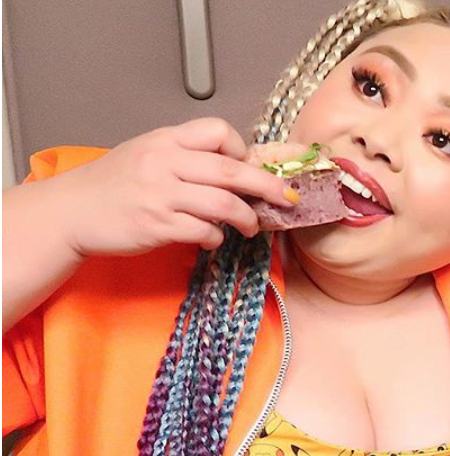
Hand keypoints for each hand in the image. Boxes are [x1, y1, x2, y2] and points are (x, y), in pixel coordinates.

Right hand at [52, 117, 302, 256]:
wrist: (70, 212)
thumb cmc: (110, 186)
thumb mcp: (145, 155)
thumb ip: (185, 158)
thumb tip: (233, 171)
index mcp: (165, 141)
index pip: (217, 131)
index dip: (241, 150)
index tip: (249, 168)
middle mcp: (164, 163)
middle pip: (232, 170)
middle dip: (269, 185)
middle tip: (288, 198)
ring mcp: (160, 195)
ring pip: (223, 203)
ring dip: (247, 218)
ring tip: (253, 226)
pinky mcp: (156, 225)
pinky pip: (203, 231)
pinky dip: (217, 237)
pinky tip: (214, 239)